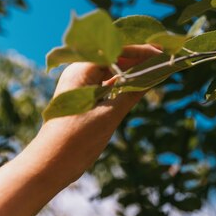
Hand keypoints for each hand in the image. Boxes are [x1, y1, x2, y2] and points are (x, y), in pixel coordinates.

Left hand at [41, 44, 161, 182]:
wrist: (50, 165)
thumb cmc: (76, 139)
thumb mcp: (109, 115)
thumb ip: (133, 92)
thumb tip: (156, 74)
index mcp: (80, 70)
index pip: (115, 50)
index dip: (140, 50)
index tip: (162, 52)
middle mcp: (80, 73)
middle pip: (115, 57)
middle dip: (139, 57)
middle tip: (165, 57)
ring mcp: (83, 86)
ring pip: (114, 70)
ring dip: (135, 69)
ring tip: (159, 67)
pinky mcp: (87, 99)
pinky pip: (111, 84)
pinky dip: (127, 83)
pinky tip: (144, 83)